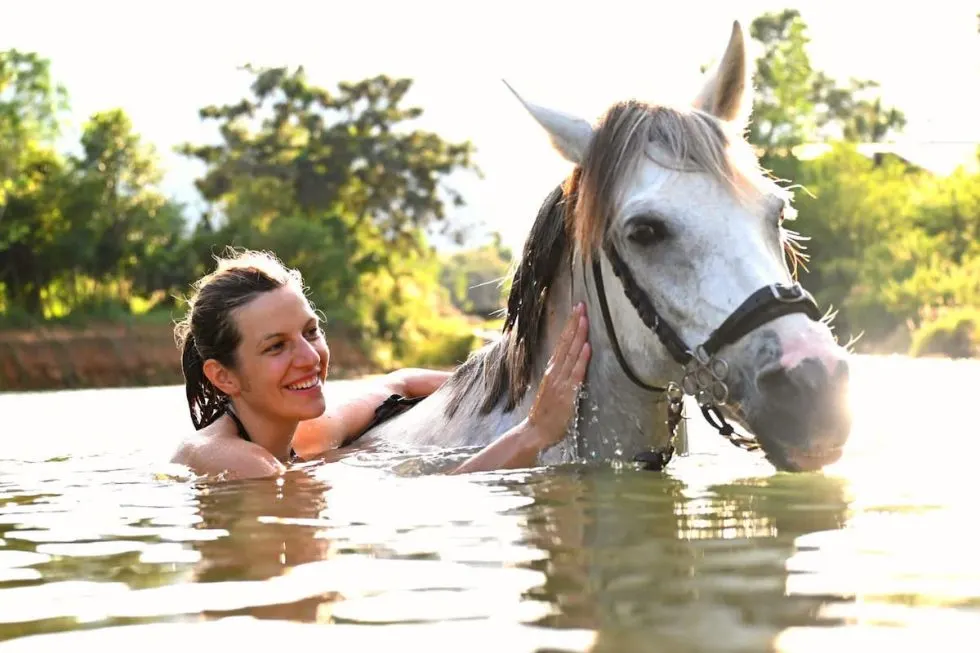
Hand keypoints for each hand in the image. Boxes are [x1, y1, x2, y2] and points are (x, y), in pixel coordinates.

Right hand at [526, 302, 590, 448]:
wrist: (535, 432)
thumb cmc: (545, 413)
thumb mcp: (552, 389)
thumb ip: (560, 376)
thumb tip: (570, 362)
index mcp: (551, 370)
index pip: (562, 343)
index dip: (570, 326)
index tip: (577, 311)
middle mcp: (554, 372)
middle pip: (566, 342)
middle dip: (574, 323)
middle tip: (582, 305)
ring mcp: (560, 381)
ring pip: (571, 353)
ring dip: (579, 335)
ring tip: (585, 318)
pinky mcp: (567, 393)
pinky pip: (576, 372)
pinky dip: (581, 359)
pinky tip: (587, 346)